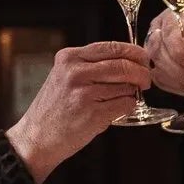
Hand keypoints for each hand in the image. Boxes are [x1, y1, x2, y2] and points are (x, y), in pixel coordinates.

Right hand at [6, 42, 150, 183]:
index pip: (112, 47)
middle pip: (124, 65)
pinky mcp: (93, 114)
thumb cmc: (54, 109)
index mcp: (70, 58)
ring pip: (127, 86)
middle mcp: (76, 72)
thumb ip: (90, 65)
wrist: (36, 137)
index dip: (134, 53)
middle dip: (142, 73)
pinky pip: (125, 105)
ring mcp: (85, 93)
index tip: (143, 59)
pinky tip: (117, 110)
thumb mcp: (64, 76)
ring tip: (122, 98)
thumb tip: (129, 60)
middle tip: (146, 80)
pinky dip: (128, 107)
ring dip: (133, 93)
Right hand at [145, 11, 183, 176]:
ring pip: (152, 60)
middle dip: (177, 65)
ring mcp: (158, 50)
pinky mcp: (153, 70)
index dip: (179, 43)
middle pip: (158, 40)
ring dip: (174, 78)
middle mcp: (170, 28)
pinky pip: (151, 76)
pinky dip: (169, 85)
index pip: (172, 20)